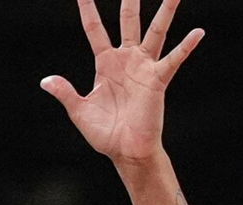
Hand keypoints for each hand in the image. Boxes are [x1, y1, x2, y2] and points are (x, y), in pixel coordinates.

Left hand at [41, 0, 203, 163]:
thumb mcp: (79, 111)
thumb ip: (65, 92)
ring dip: (166, 11)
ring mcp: (143, 67)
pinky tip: (197, 32)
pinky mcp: (157, 80)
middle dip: (131, 1)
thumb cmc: (104, 133)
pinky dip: (186, 46)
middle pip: (129, 20)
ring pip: (156, 31)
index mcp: (105, 64)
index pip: (95, 30)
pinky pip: (173, 60)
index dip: (88, 10)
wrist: (125, 151)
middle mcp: (126, 60)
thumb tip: (45, 80)